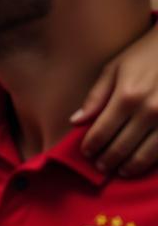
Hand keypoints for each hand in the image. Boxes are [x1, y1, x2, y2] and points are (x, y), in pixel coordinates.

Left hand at [72, 26, 157, 175]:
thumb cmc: (145, 55)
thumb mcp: (115, 68)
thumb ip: (95, 96)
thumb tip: (75, 121)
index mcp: (127, 96)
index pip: (101, 132)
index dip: (91, 146)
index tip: (87, 153)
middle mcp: (149, 111)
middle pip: (122, 147)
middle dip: (107, 160)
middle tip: (100, 166)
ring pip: (146, 155)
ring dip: (130, 167)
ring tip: (120, 170)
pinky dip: (153, 161)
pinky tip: (144, 162)